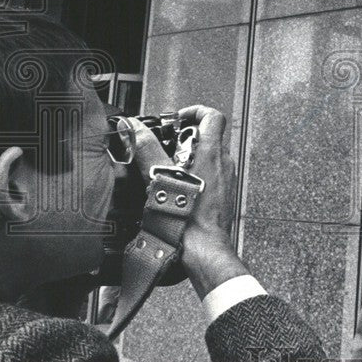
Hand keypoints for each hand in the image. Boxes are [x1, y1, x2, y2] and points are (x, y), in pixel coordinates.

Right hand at [127, 106, 247, 298]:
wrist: (202, 249)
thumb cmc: (186, 218)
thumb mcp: (159, 176)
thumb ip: (146, 148)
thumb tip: (135, 127)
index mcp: (212, 152)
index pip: (213, 116)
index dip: (194, 111)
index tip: (177, 119)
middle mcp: (224, 163)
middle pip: (208, 136)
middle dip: (184, 138)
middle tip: (165, 148)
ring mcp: (226, 180)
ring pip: (209, 158)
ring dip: (188, 158)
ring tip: (166, 171)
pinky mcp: (223, 196)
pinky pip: (210, 177)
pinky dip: (193, 176)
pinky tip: (174, 190)